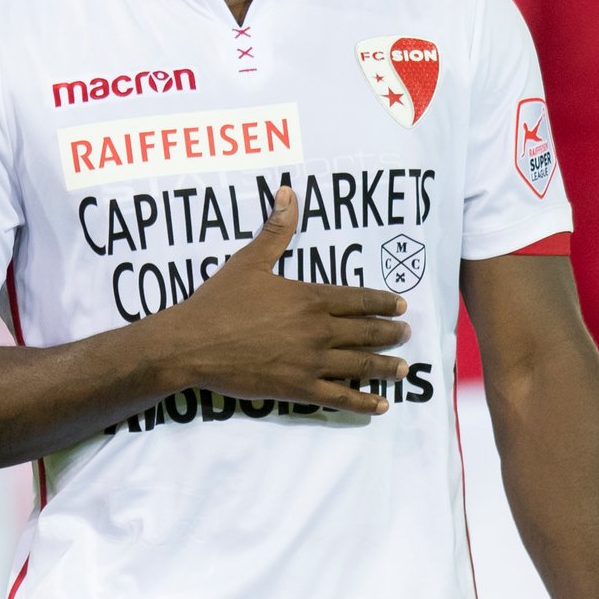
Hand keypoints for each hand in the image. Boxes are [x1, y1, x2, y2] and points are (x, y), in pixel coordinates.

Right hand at [151, 187, 410, 414]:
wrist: (192, 343)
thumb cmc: (220, 301)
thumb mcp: (250, 260)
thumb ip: (276, 230)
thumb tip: (288, 192)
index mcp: (310, 298)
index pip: (358, 300)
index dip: (382, 302)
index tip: (400, 304)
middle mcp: (318, 330)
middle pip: (366, 332)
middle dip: (390, 333)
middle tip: (406, 333)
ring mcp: (311, 361)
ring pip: (360, 364)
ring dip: (386, 366)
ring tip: (404, 368)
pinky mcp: (298, 388)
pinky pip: (339, 397)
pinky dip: (363, 403)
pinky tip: (381, 406)